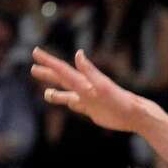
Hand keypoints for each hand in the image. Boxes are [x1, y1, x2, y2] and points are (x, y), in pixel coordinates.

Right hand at [31, 47, 153, 133]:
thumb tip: (78, 54)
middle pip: (62, 79)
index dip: (49, 61)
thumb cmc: (120, 101)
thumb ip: (89, 71)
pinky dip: (69, 103)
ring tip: (45, 92)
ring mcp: (88, 100)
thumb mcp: (103, 86)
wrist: (134, 115)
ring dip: (56, 92)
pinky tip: (66, 102)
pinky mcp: (93, 110)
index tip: (36, 52)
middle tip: (33, 66)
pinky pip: (77, 105)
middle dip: (48, 73)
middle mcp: (85, 88)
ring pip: (67, 94)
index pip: (63, 70)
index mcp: (84, 82)